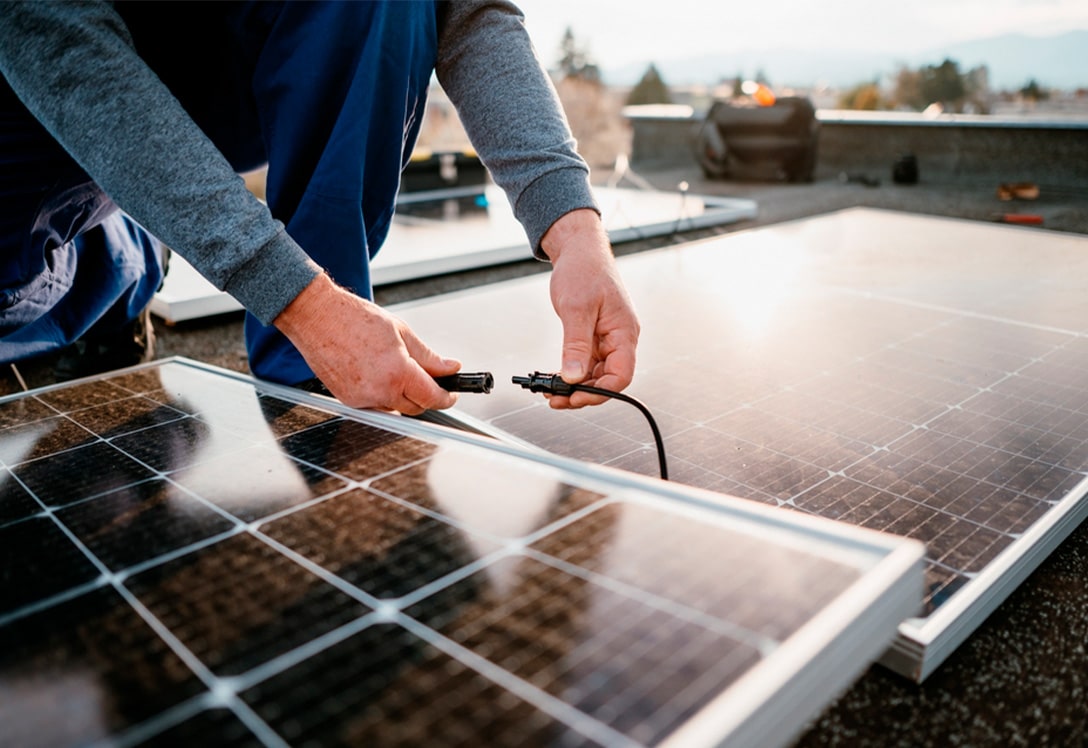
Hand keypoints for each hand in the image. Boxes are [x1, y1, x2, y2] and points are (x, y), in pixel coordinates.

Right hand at [273, 274, 460, 413]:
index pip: (431, 397)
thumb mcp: (401, 331)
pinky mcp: (347, 400)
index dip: (446, 397)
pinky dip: (382, 393)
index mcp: (397, 373)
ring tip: (394, 366)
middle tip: (428, 377)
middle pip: (415, 407)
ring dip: (402, 394)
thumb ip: (429, 356)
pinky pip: (374, 404)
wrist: (316, 317)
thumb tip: (450, 368)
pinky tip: (376, 371)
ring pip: (394, 407)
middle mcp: (379, 391)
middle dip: (425, 395)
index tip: (450, 393)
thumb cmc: (354, 318)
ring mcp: (361, 398)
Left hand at [541, 209, 639, 408]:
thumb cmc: (584, 270)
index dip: (600, 392)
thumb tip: (574, 376)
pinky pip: (588, 362)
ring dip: (576, 385)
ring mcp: (608, 338)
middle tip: (556, 399)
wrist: (579, 249)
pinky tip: (555, 378)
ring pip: (597, 373)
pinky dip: (573, 372)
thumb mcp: (576, 308)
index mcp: (624, 332)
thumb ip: (576, 345)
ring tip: (551, 392)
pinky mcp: (596, 336)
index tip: (575, 398)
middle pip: (609, 379)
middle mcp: (620, 338)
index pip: (622, 375)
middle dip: (583, 393)